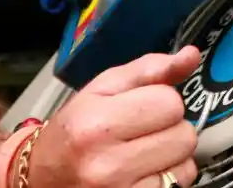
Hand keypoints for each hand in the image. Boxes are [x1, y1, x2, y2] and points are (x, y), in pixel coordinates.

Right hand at [28, 48, 201, 187]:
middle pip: (184, 135)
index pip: (170, 103)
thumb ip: (149, 70)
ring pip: (186, 164)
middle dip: (170, 129)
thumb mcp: (102, 90)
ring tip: (142, 154)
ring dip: (172, 156)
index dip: (162, 101)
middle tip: (142, 133)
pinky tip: (143, 174)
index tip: (143, 107)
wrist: (41, 178)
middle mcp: (106, 164)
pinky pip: (178, 185)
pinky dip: (168, 178)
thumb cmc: (74, 131)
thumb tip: (191, 56)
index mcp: (96, 124)